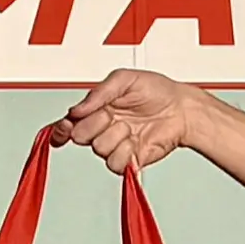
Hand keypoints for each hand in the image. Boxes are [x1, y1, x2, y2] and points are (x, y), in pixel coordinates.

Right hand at [63, 69, 204, 174]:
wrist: (182, 110)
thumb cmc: (157, 91)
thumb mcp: (124, 79)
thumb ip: (98, 93)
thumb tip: (77, 110)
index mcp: (97, 109)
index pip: (69, 124)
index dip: (62, 128)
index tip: (66, 127)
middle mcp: (103, 128)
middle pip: (80, 136)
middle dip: (94, 124)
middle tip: (110, 114)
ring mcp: (116, 145)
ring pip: (98, 149)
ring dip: (115, 135)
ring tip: (130, 125)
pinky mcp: (129, 160)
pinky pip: (115, 163)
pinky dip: (124, 152)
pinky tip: (134, 140)